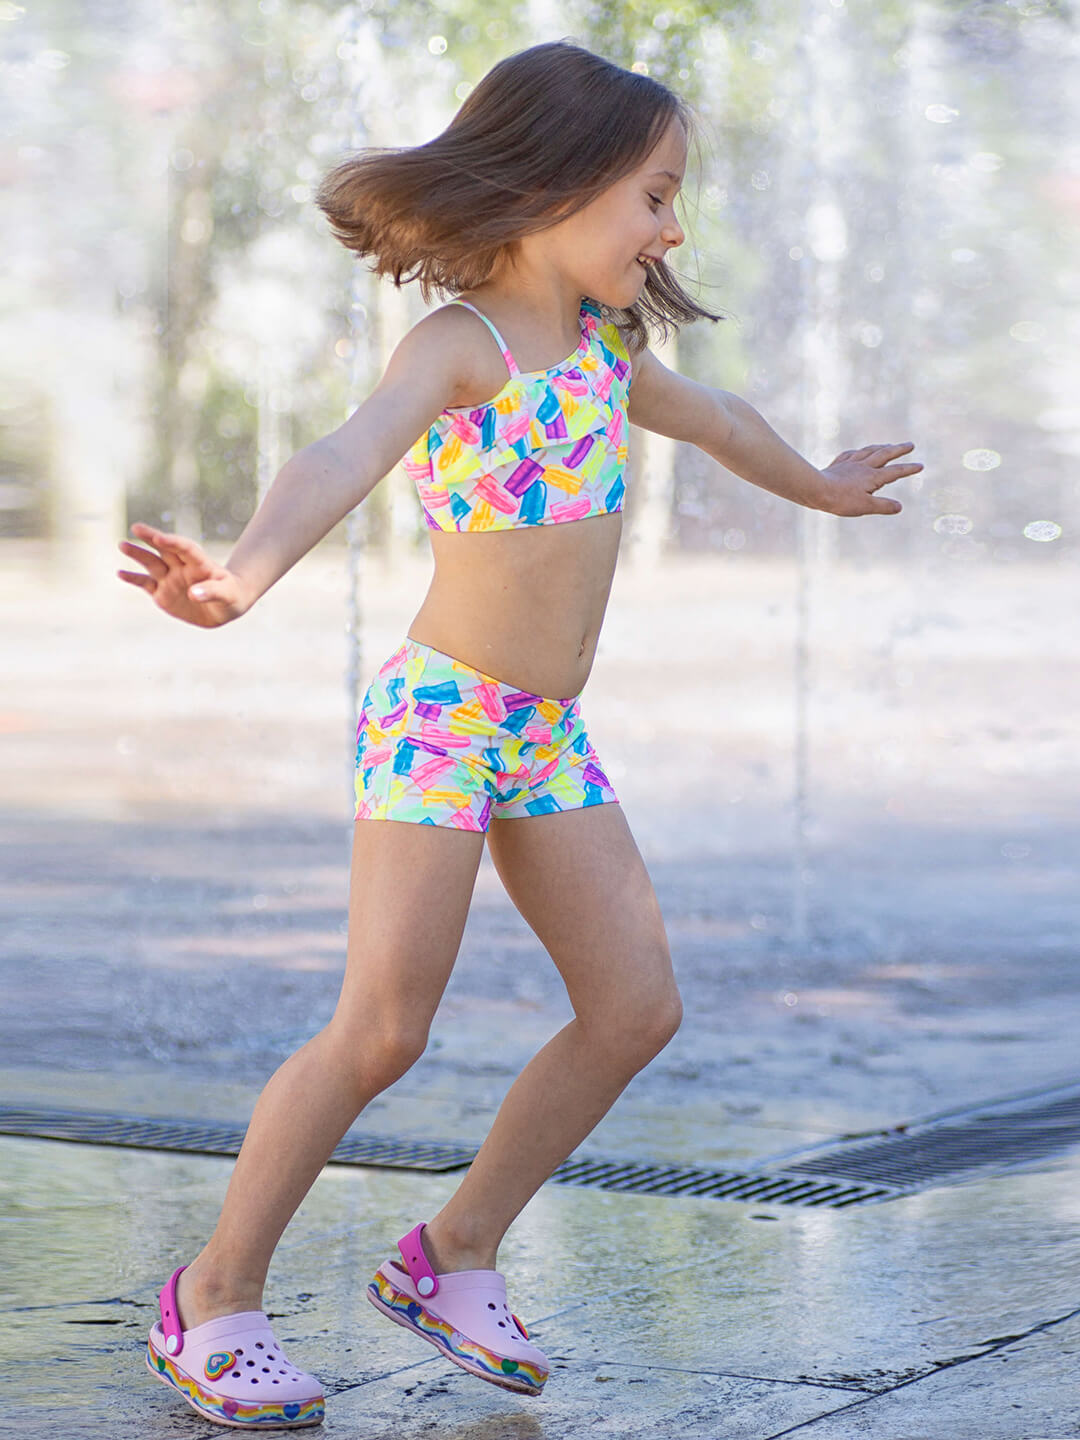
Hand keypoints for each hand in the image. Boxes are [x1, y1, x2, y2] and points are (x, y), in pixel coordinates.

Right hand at [116, 524, 254, 627]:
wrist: (224, 606)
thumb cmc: (230, 596)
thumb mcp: (227, 594)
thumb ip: (212, 592)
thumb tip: (194, 594)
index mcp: (200, 563)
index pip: (185, 548)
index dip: (173, 542)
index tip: (160, 538)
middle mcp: (181, 567)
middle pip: (164, 549)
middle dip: (151, 538)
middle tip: (136, 527)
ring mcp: (170, 578)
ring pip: (151, 563)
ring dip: (137, 554)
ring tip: (123, 544)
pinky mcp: (161, 593)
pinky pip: (145, 584)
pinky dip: (133, 579)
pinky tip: (120, 573)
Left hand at [817, 442, 921, 516]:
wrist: (816, 489)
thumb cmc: (840, 500)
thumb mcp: (865, 506)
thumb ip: (883, 506)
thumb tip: (899, 507)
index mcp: (873, 476)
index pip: (895, 472)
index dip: (909, 469)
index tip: (921, 465)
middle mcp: (863, 466)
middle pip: (884, 454)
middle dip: (899, 449)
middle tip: (910, 444)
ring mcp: (849, 463)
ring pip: (868, 451)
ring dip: (880, 447)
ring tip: (888, 445)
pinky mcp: (837, 465)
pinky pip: (850, 455)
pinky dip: (857, 452)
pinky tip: (857, 452)